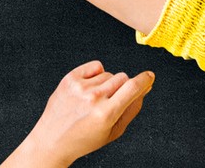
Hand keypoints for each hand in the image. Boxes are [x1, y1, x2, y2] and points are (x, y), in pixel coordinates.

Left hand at [9, 61, 152, 166]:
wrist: (54, 138)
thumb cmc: (85, 138)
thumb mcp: (114, 131)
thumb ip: (132, 109)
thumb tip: (145, 89)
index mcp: (106, 113)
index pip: (132, 88)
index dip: (145, 80)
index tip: (150, 76)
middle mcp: (93, 97)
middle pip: (123, 78)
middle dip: (124, 87)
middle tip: (113, 100)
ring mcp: (79, 86)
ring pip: (109, 73)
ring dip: (108, 83)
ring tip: (96, 99)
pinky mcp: (69, 78)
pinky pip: (95, 66)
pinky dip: (97, 73)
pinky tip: (91, 87)